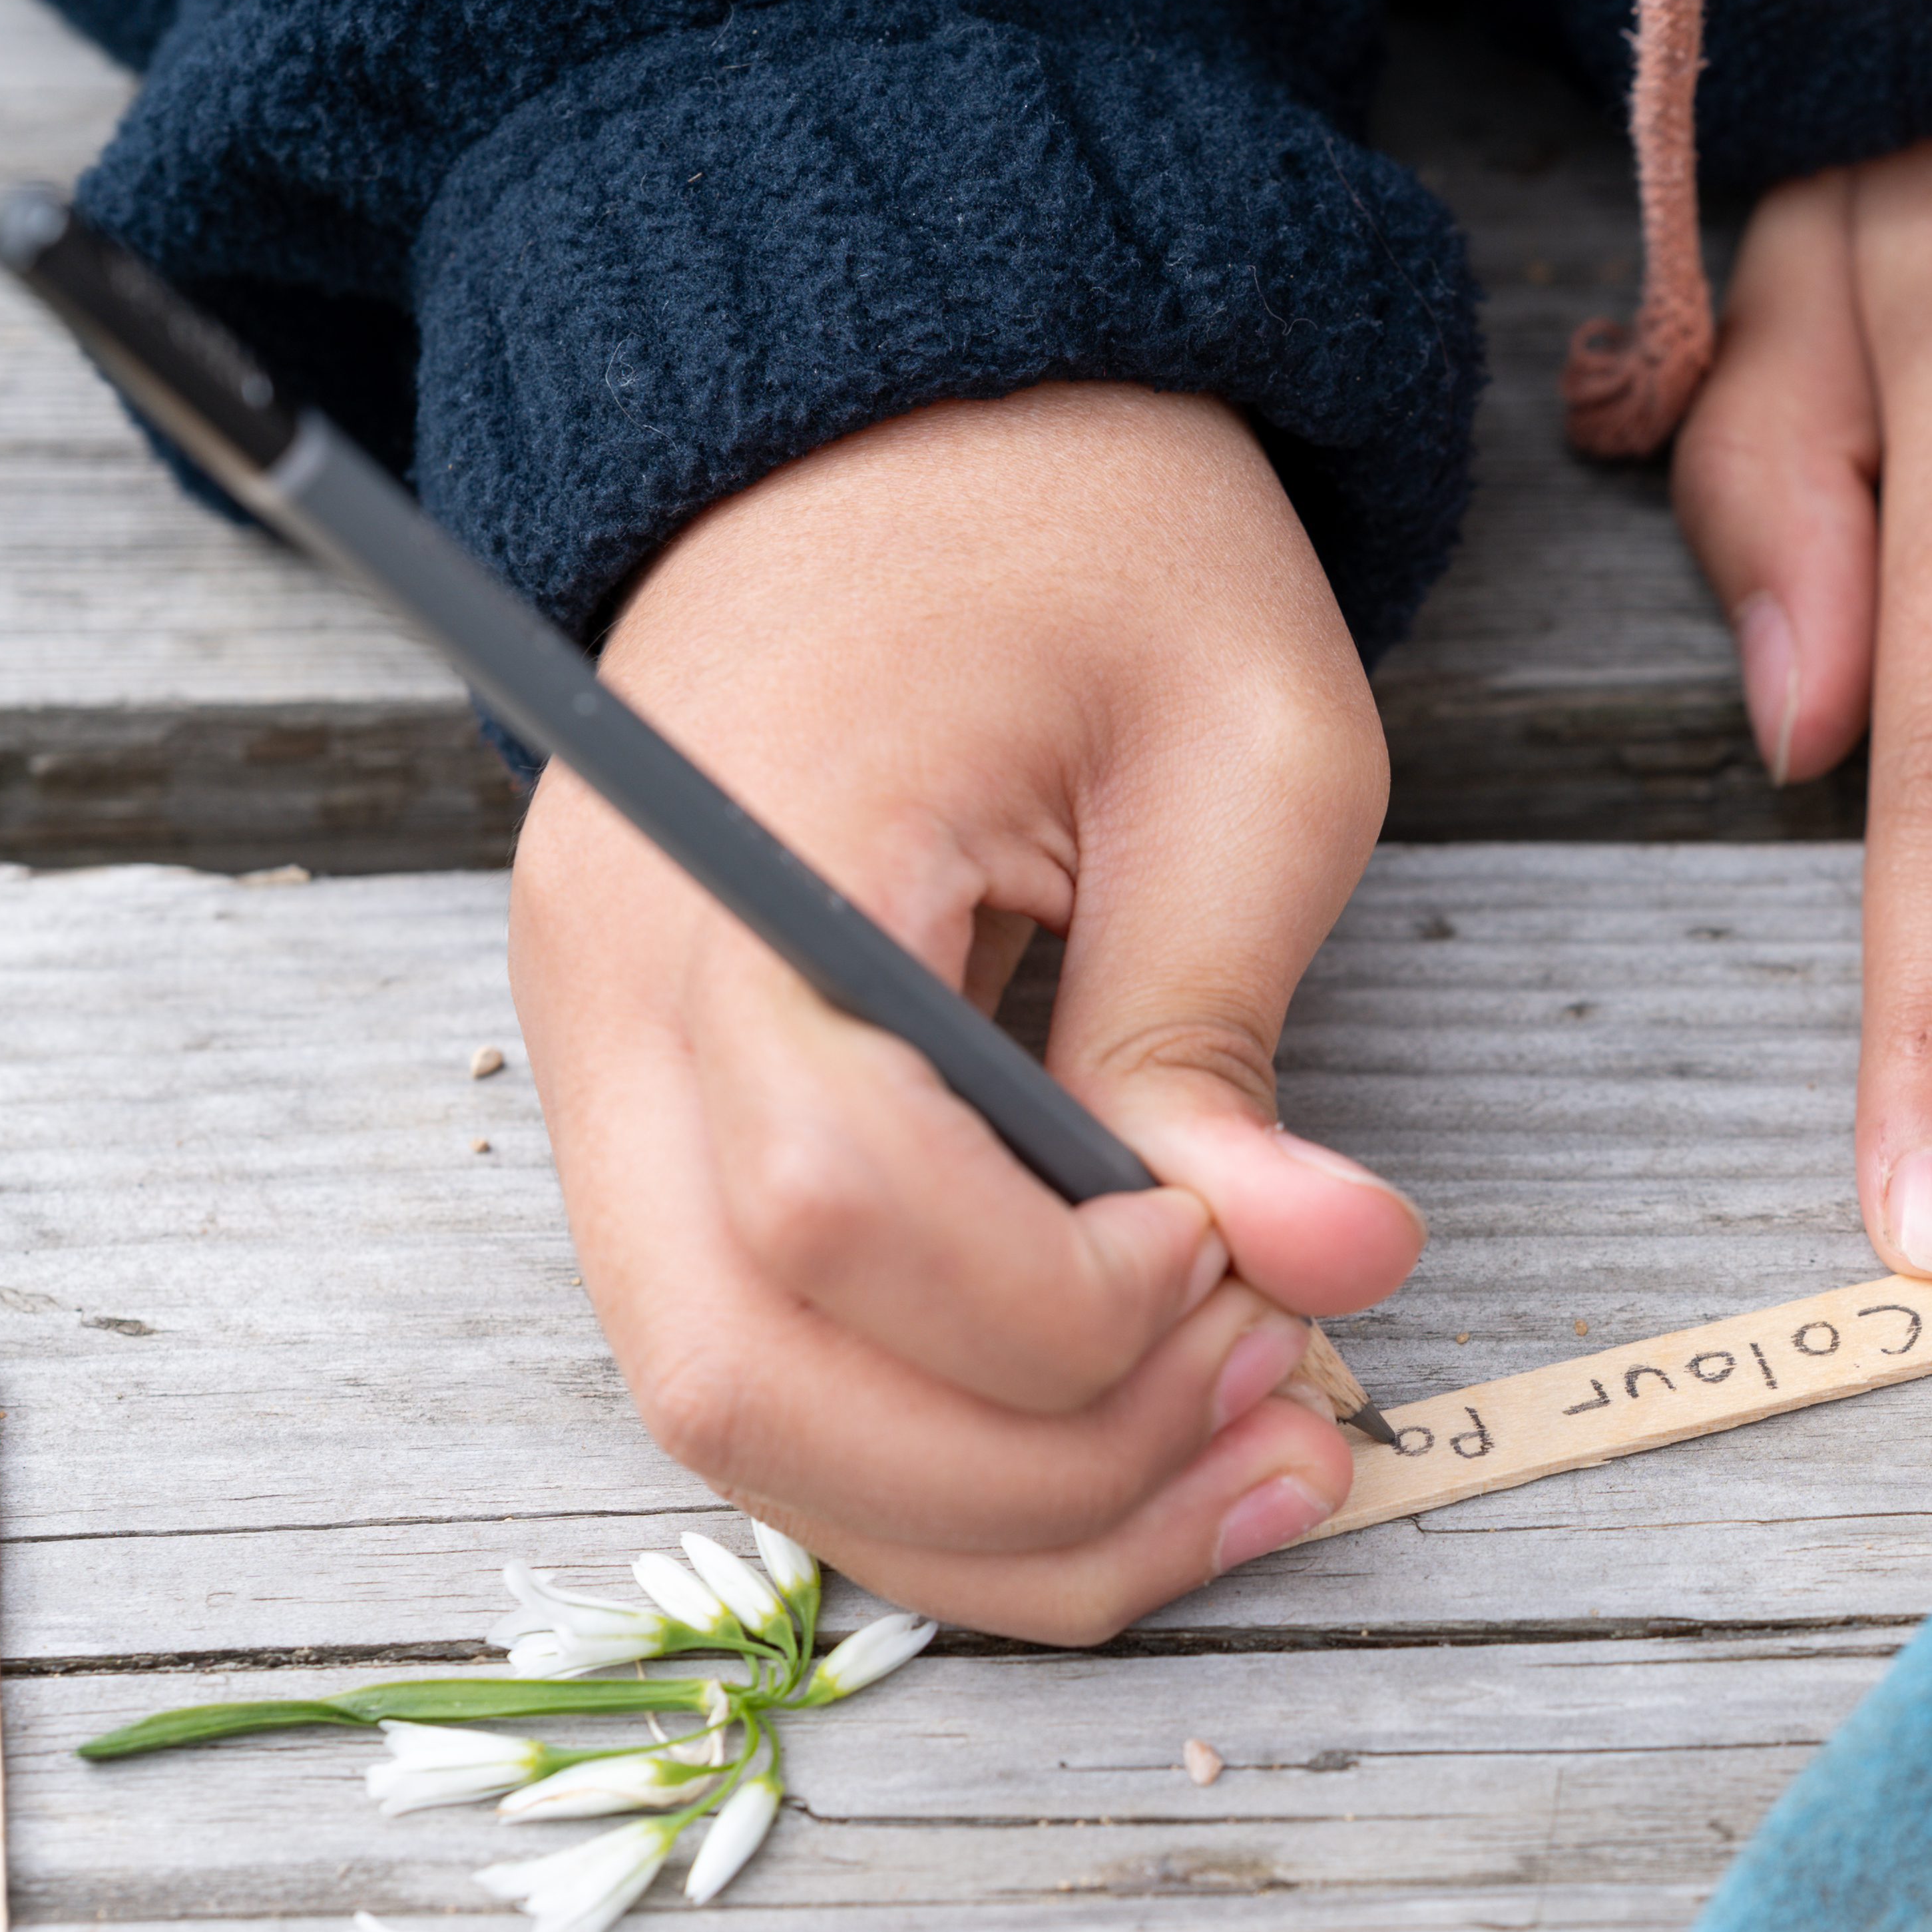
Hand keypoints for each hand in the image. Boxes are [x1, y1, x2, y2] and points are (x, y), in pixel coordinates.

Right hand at [507, 384, 1423, 1641]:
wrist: (929, 421)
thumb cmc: (1094, 536)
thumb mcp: (1244, 744)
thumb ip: (1231, 1027)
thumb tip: (1323, 1264)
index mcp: (744, 853)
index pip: (837, 1198)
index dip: (1061, 1303)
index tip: (1242, 1252)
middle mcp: (615, 989)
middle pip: (739, 1375)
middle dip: (1029, 1473)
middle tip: (1272, 1410)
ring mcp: (608, 1068)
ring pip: (735, 1419)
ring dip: (997, 1510)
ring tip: (1245, 1460)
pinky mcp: (671, 1123)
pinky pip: (772, 1364)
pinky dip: (951, 1455)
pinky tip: (1143, 1438)